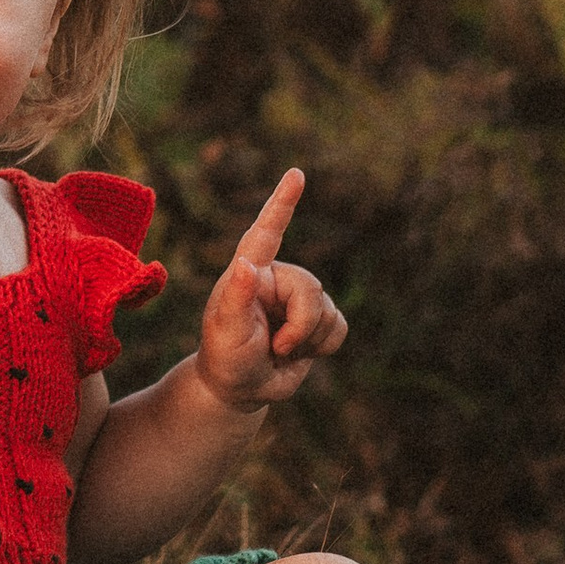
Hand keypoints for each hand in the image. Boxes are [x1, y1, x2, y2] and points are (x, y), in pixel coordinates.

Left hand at [194, 169, 347, 412]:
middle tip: (275, 348)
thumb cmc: (225, 357)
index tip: (296, 174)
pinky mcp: (316, 321)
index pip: (266, 232)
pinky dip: (324, 346)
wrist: (239, 389)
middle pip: (311, 288)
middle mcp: (276, 279)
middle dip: (300, 325)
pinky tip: (300, 354)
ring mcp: (297, 300)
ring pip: (327, 310)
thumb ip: (236, 298)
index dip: (282, 202)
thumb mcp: (226, 332)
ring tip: (279, 351)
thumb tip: (245, 264)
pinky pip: (339, 328)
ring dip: (308, 340)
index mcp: (249, 272)